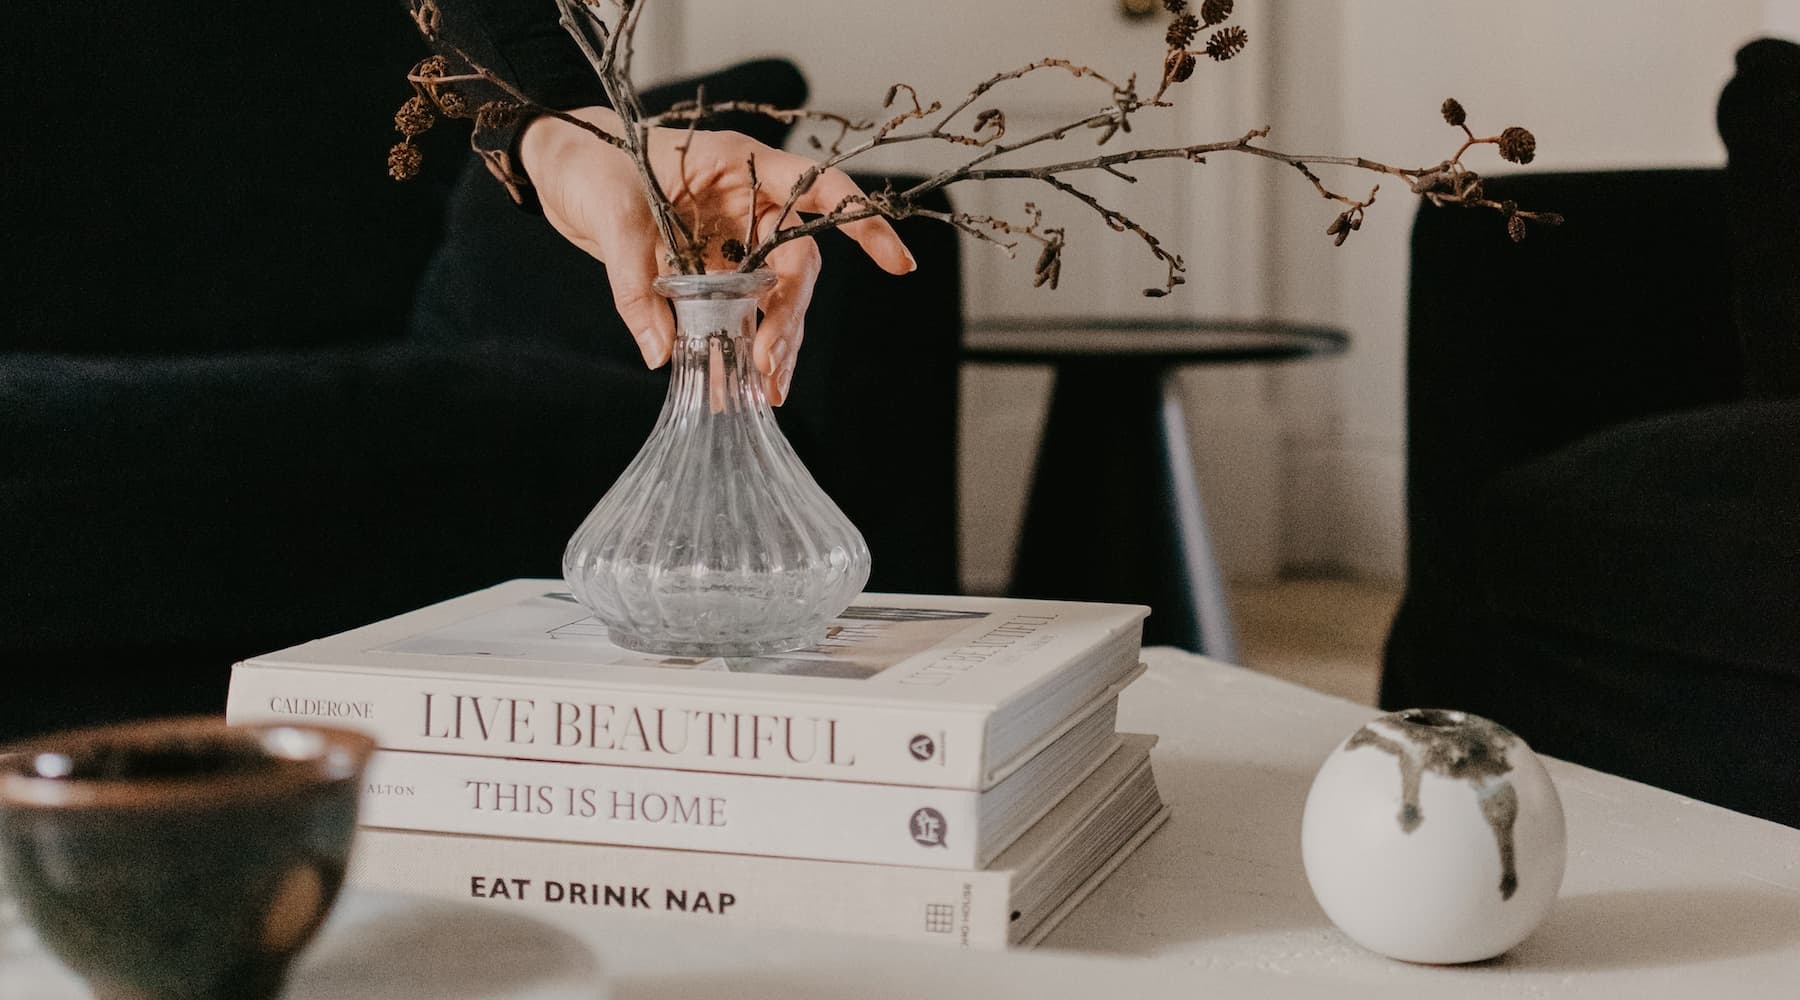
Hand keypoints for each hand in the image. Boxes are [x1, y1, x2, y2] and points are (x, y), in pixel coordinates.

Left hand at [519, 106, 915, 403]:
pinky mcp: (711, 266)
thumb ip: (637, 283)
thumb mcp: (610, 217)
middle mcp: (747, 200)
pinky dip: (742, 347)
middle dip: (790, 317)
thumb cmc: (589, 164)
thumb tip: (662, 354)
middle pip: (796, 261)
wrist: (559, 168)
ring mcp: (733, 236)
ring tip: (765, 391)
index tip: (897, 264)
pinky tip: (745, 386)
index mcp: (738, 164)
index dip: (861, 221)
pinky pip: (741, 311)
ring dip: (773, 342)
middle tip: (769, 365)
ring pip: (774, 294)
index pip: (818, 188)